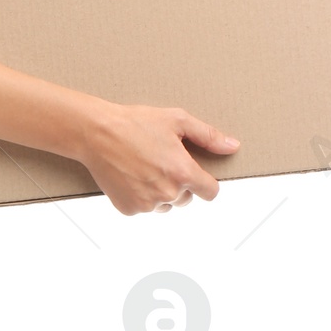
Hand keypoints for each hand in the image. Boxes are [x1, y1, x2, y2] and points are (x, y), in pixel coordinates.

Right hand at [79, 102, 240, 216]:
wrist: (96, 133)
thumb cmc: (136, 122)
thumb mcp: (176, 120)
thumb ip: (208, 136)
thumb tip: (233, 146)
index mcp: (183, 172)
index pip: (211, 192)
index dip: (206, 183)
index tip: (196, 174)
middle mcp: (168, 193)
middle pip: (186, 199)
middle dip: (179, 184)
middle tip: (160, 162)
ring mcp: (147, 204)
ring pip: (165, 205)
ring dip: (160, 192)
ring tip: (143, 168)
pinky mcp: (129, 209)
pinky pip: (144, 208)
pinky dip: (140, 196)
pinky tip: (130, 176)